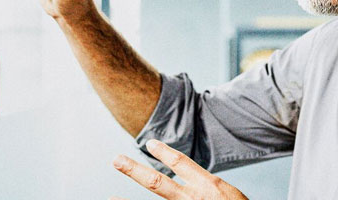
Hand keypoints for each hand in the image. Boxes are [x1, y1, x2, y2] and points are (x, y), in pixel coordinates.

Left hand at [111, 140, 248, 199]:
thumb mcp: (228, 194)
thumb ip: (207, 185)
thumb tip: (191, 177)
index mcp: (208, 187)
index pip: (182, 162)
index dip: (164, 152)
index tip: (150, 144)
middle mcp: (193, 199)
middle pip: (157, 182)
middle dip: (134, 171)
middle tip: (116, 161)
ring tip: (110, 197)